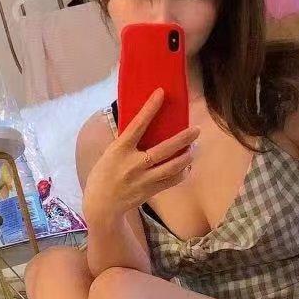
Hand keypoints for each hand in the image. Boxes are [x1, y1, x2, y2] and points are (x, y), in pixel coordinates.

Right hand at [82, 89, 199, 225]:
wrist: (101, 205)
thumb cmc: (103, 175)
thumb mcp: (110, 153)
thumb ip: (126, 141)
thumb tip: (141, 122)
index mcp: (120, 149)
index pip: (137, 125)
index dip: (150, 108)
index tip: (161, 93)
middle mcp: (133, 164)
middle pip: (163, 149)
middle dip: (182, 139)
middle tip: (196, 130)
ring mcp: (143, 179)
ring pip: (171, 167)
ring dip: (186, 157)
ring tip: (194, 147)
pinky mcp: (150, 191)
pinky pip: (172, 181)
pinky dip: (182, 172)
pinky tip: (188, 165)